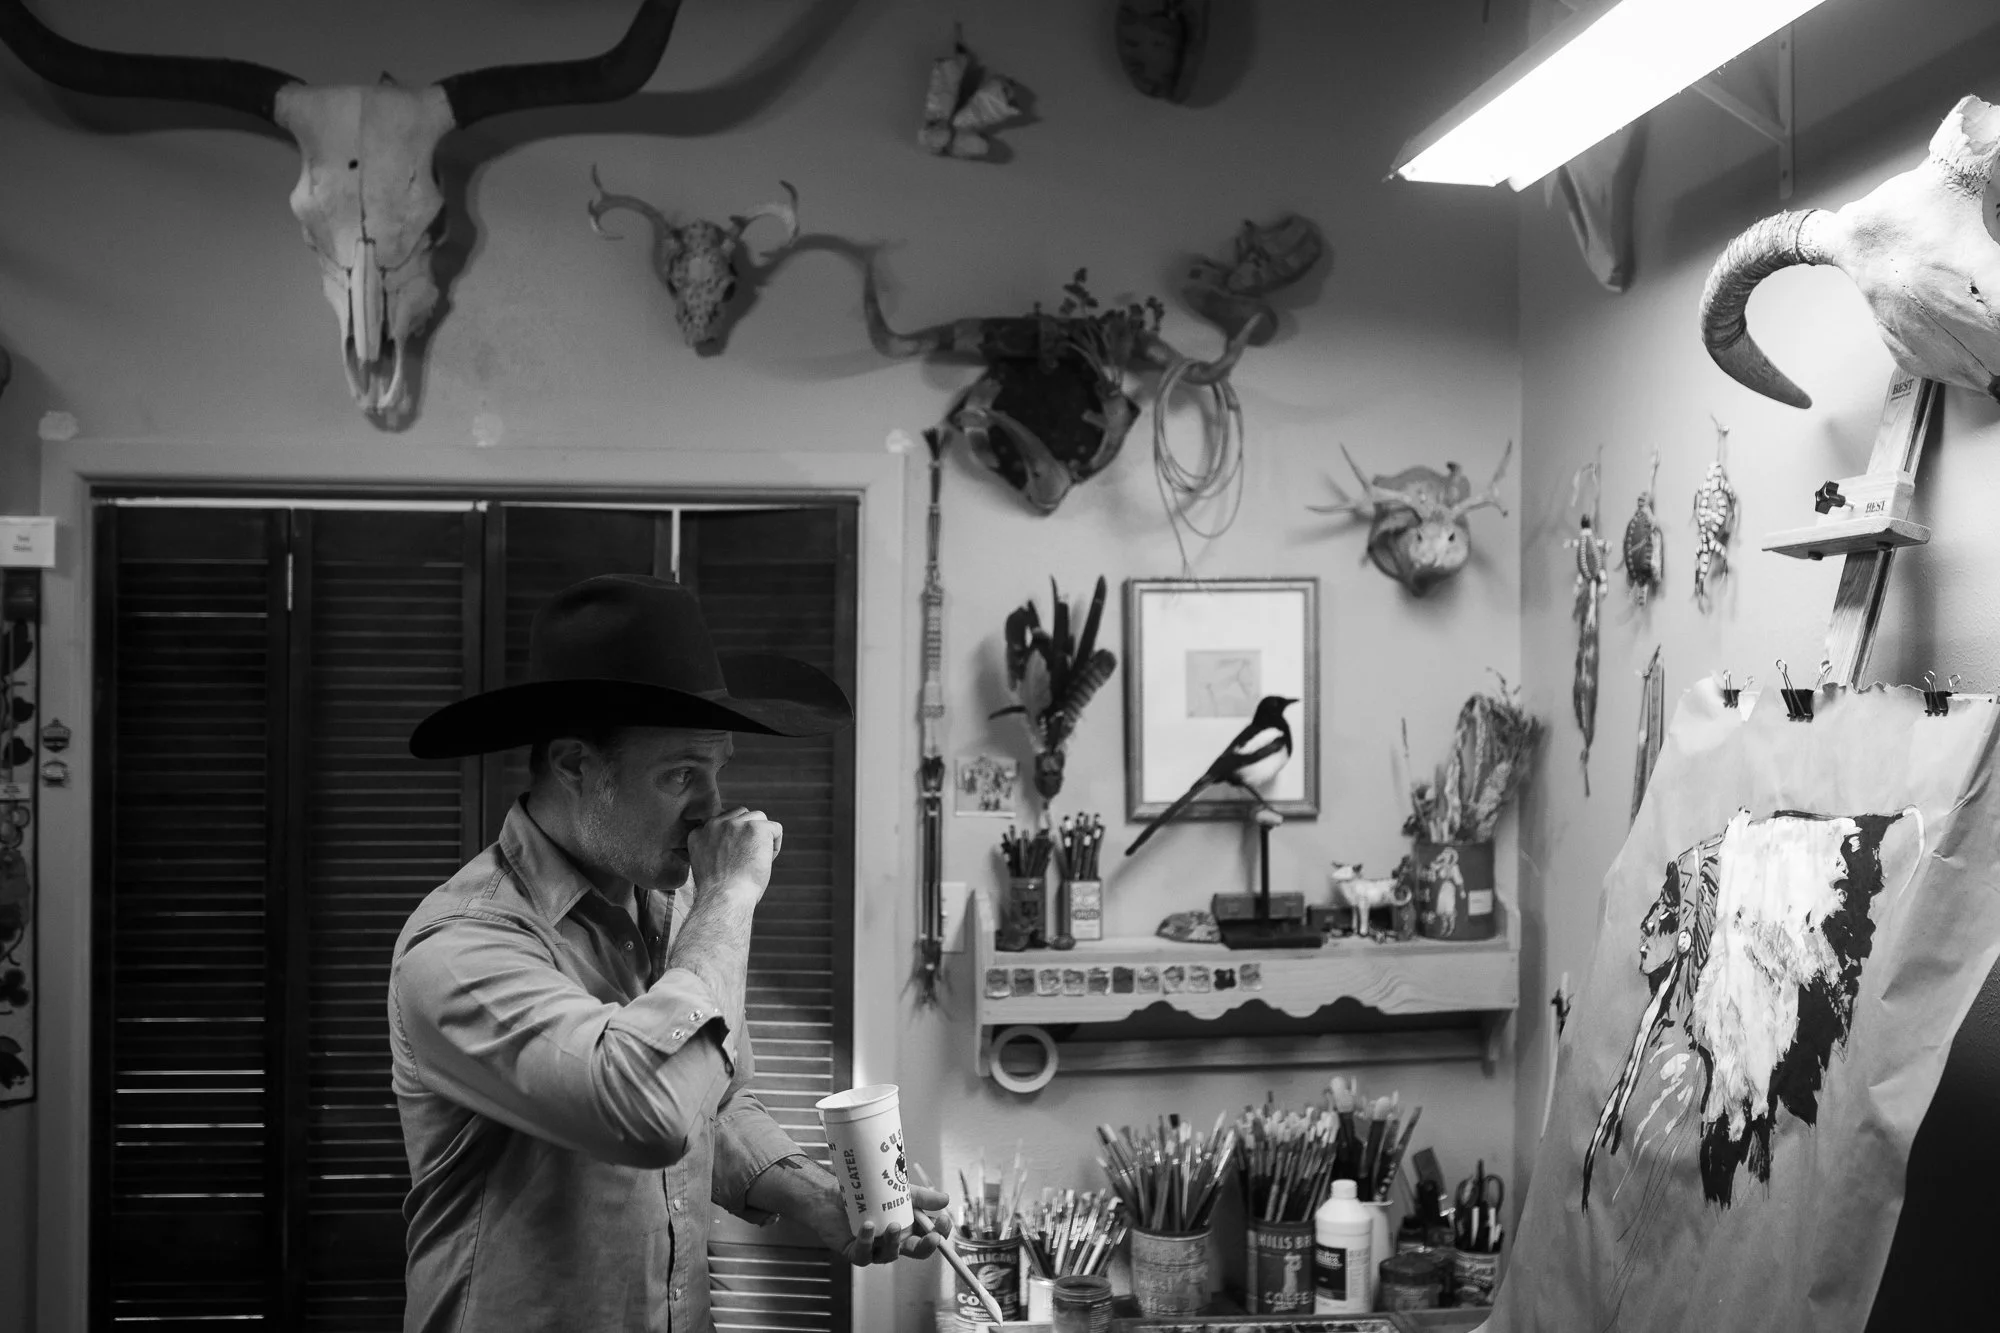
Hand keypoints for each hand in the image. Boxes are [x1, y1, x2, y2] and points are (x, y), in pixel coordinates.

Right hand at [687, 807, 782, 900]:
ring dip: (762, 837)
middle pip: (741, 814)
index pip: (722, 822)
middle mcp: (715, 823)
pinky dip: (776, 845)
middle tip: (747, 859)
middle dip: (748, 832)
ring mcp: (735, 823)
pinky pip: (775, 828)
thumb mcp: (705, 864)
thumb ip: (714, 847)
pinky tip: (767, 861)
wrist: (724, 898)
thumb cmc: (718, 892)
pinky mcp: (756, 827)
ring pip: (759, 817)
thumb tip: (734, 841)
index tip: (734, 856)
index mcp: (698, 833)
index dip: (733, 838)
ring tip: (757, 860)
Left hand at [801, 1180, 950, 1266]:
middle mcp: (894, 1240)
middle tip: (933, 1237)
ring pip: (890, 1254)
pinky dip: (866, 1241)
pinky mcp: (856, 1252)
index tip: (943, 1220)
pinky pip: (864, 1254)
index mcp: (908, 1227)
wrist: (831, 1194)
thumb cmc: (865, 1193)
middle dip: (928, 1246)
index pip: (930, 1235)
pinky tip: (867, 1227)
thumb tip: (945, 1199)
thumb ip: (921, 1196)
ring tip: (892, 1225)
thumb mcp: (897, 1189)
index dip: (940, 1232)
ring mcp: (876, 1248)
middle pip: (917, 1251)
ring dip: (893, 1241)